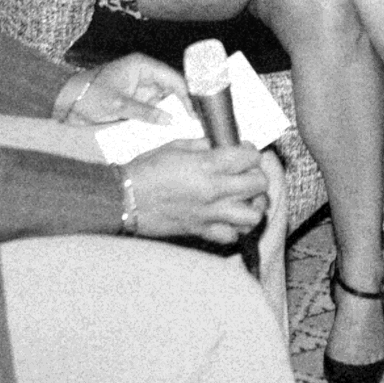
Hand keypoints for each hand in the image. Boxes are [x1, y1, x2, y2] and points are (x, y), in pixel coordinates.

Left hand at [59, 53, 186, 125]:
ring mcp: (140, 88)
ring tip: (187, 127)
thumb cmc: (89, 96)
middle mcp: (145, 74)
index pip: (172, 77)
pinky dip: (161, 119)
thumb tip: (169, 120)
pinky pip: (154, 110)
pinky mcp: (135, 102)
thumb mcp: (117, 105)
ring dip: (173, 113)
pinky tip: (170, 129)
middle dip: (183, 104)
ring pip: (165, 100)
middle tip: (196, 122)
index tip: (194, 111)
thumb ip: (145, 112)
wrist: (65, 103)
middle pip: (172, 88)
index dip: (186, 94)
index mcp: (142, 65)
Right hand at [126, 140, 271, 245]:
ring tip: (246, 199)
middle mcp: (214, 190)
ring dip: (254, 206)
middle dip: (257, 176)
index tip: (244, 152)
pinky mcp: (201, 231)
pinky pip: (231, 236)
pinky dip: (236, 229)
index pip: (250, 157)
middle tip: (246, 174)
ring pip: (253, 216)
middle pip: (258, 185)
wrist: (125, 198)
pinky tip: (229, 219)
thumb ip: (204, 145)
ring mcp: (209, 214)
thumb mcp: (176, 146)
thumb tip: (220, 145)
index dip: (250, 152)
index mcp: (208, 165)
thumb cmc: (146, 169)